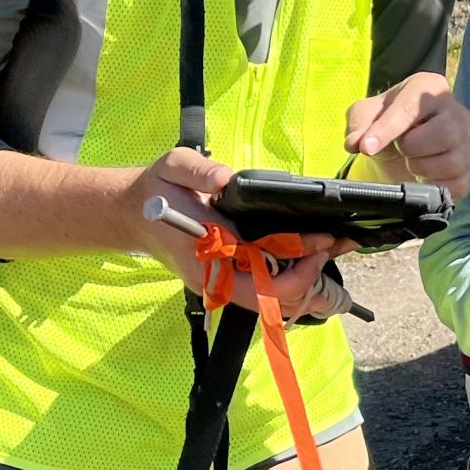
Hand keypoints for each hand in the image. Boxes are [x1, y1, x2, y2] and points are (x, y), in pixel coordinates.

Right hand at [129, 149, 343, 319]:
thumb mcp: (173, 167)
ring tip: (331, 249)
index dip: (299, 262)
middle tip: (335, 243)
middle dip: (311, 275)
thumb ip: (199, 171)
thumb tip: (223, 179)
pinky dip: (292, 278)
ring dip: (307, 281)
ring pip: (274, 302)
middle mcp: (218, 280)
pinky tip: (310, 256)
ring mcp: (224, 285)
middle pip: (275, 299)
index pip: (262, 275)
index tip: (322, 241)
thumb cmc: (156, 192)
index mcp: (207, 259)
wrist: (134, 214)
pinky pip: (266, 291)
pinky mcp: (229, 281)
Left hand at [346, 72, 469, 196]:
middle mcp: (456, 111)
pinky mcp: (469, 170)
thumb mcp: (365, 116)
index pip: (411, 108)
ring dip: (423, 169)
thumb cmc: (384, 123)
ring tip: (411, 163)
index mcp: (429, 87)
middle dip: (414, 148)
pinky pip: (459, 184)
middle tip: (400, 149)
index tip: (366, 147)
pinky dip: (435, 187)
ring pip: (454, 161)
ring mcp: (467, 141)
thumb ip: (358, 125)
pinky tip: (422, 180)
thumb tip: (356, 143)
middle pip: (446, 133)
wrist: (395, 148)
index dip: (387, 130)